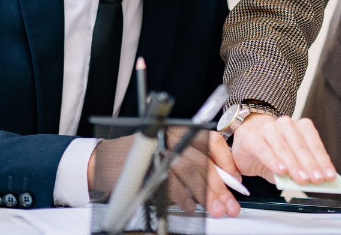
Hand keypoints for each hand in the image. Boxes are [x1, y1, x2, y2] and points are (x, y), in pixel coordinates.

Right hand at [90, 130, 241, 217]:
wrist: (104, 161)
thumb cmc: (140, 158)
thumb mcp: (170, 152)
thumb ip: (194, 162)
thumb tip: (223, 181)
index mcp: (179, 130)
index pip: (211, 141)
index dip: (226, 161)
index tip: (236, 179)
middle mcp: (170, 136)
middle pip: (203, 161)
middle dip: (219, 186)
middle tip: (229, 204)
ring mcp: (158, 149)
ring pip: (190, 172)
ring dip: (205, 194)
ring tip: (214, 209)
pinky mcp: (146, 164)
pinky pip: (171, 183)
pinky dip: (183, 197)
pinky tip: (191, 206)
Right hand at [230, 114, 335, 185]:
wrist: (247, 143)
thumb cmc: (273, 154)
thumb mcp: (290, 163)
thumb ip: (302, 169)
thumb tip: (315, 181)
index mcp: (299, 127)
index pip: (313, 142)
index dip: (322, 160)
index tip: (329, 175)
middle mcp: (284, 125)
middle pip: (300, 145)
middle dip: (310, 164)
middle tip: (316, 179)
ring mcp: (267, 129)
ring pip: (283, 146)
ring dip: (294, 164)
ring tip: (301, 178)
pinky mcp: (251, 137)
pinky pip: (263, 149)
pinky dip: (273, 160)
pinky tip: (281, 171)